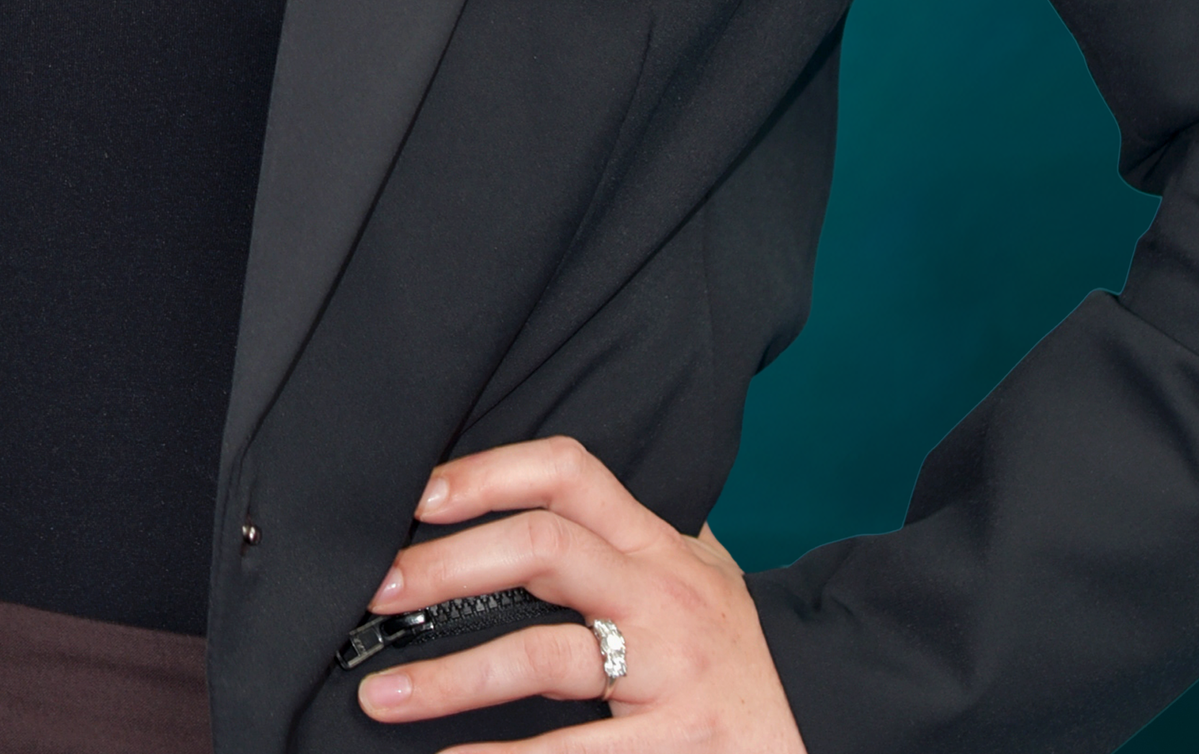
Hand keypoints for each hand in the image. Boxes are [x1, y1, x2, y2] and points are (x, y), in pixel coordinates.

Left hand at [356, 437, 806, 748]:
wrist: (822, 729)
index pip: (571, 472)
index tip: (420, 493)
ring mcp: (671, 672)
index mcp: (659, 546)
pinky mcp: (676, 747)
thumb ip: (632, 534)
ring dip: (451, 676)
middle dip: (450, 564)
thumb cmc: (737, 652)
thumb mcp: (700, 572)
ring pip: (545, 655)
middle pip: (545, 548)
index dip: (491, 471)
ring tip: (381, 693)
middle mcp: (665, 596)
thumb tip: (544, 489)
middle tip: (377, 586)